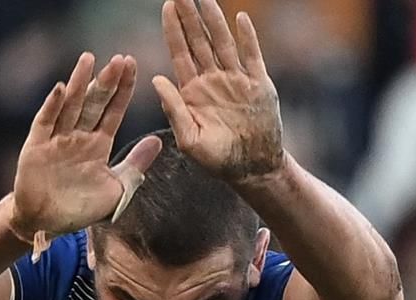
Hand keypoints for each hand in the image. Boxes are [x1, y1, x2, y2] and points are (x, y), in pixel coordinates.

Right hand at [9, 52, 162, 246]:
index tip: (133, 66)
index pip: (113, 111)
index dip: (123, 90)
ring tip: (89, 59)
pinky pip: (44, 122)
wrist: (47, 226)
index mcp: (98, 144)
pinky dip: (52, 106)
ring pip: (70, 105)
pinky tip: (60, 88)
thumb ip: (135, 165)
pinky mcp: (36, 147)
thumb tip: (158, 140)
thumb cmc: (80, 209)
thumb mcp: (116, 189)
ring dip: (79, 82)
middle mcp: (78, 137)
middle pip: (94, 103)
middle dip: (106, 81)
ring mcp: (56, 140)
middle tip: (119, 59)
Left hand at [152, 0, 284, 183]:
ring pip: (223, 42)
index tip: (167, 6)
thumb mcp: (189, 140)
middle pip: (199, 41)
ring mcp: (236, 79)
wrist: (252, 168)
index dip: (174, 30)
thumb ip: (174, 110)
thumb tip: (157, 78)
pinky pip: (252, 55)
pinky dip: (247, 37)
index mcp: (192, 92)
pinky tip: (240, 17)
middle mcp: (212, 80)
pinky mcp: (259, 83)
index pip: (180, 53)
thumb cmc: (217, 159)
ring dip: (214, 19)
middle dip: (190, 17)